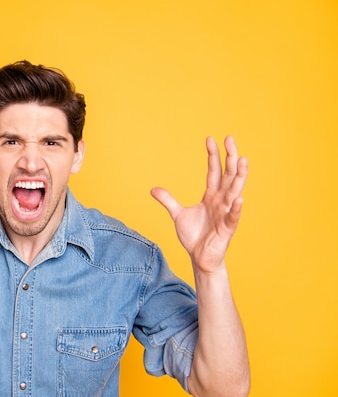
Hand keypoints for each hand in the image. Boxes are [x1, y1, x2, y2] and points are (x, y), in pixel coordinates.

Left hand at [151, 136, 247, 273]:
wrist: (199, 258)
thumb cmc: (194, 236)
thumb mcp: (178, 215)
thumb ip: (168, 201)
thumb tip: (153, 189)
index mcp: (211, 196)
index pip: (214, 171)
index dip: (213, 156)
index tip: (211, 139)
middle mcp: (221, 201)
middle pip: (228, 175)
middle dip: (230, 158)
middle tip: (230, 138)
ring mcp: (225, 214)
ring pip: (234, 192)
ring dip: (239, 177)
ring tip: (243, 160)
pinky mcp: (227, 229)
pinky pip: (232, 217)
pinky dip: (236, 208)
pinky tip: (239, 198)